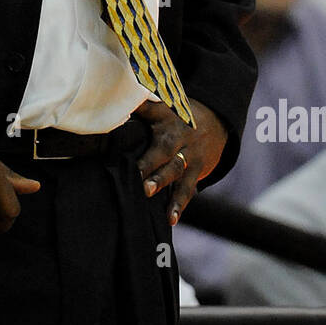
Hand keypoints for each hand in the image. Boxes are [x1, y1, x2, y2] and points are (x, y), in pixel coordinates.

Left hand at [131, 97, 227, 225]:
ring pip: (177, 170)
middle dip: (150, 162)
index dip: (138, 113)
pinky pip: (188, 189)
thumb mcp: (161, 106)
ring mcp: (190, 154)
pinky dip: (179, 205)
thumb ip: (138, 107)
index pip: (151, 112)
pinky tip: (171, 219)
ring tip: (149, 194)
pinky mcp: (197, 170)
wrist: (217, 124)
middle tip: (136, 173)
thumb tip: (107, 104)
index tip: (121, 119)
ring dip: (163, 184)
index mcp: (166, 117)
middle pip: (165, 149)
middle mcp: (179, 136)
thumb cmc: (176, 117)